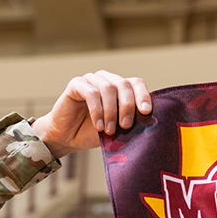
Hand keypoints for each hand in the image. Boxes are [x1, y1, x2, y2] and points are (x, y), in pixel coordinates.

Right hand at [32, 72, 150, 158]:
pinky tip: (98, 126)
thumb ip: (129, 121)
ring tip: (109, 130)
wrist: (68, 137)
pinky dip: (97, 111)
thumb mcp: (117, 128)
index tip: (146, 112)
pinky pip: (91, 93)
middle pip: (124, 84)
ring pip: (108, 88)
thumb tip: (148, 123)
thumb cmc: (93, 132)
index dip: (143, 95)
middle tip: (126, 126)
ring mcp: (91, 80)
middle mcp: (107, 80)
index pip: (136, 83)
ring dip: (111, 111)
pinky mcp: (76, 84)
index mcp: (120, 88)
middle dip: (128, 106)